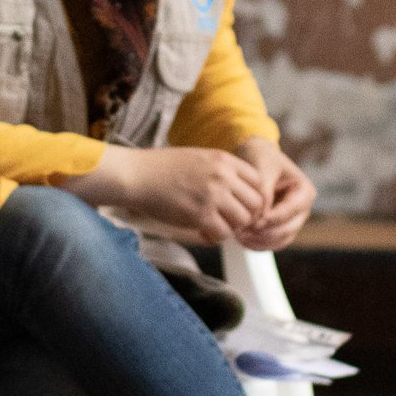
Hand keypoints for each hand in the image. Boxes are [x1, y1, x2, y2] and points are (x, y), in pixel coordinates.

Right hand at [65, 143, 267, 243]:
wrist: (136, 175)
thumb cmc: (161, 168)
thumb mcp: (198, 158)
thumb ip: (221, 170)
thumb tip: (238, 192)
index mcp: (224, 160)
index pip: (259, 182)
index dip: (256, 199)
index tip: (244, 207)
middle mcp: (223, 176)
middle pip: (256, 204)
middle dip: (248, 217)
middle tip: (233, 222)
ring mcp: (213, 196)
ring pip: (243, 221)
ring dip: (233, 228)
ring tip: (217, 227)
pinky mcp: (200, 215)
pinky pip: (224, 233)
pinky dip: (217, 237)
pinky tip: (204, 232)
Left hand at [229, 136, 315, 250]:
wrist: (253, 158)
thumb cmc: (260, 157)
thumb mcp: (262, 166)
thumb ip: (264, 190)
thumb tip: (262, 215)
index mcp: (304, 191)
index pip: (290, 211)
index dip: (271, 218)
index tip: (251, 220)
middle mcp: (302, 209)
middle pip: (287, 230)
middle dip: (264, 233)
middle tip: (241, 231)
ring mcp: (292, 221)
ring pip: (279, 240)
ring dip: (259, 241)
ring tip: (239, 235)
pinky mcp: (279, 229)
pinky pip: (271, 244)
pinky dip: (257, 244)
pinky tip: (241, 240)